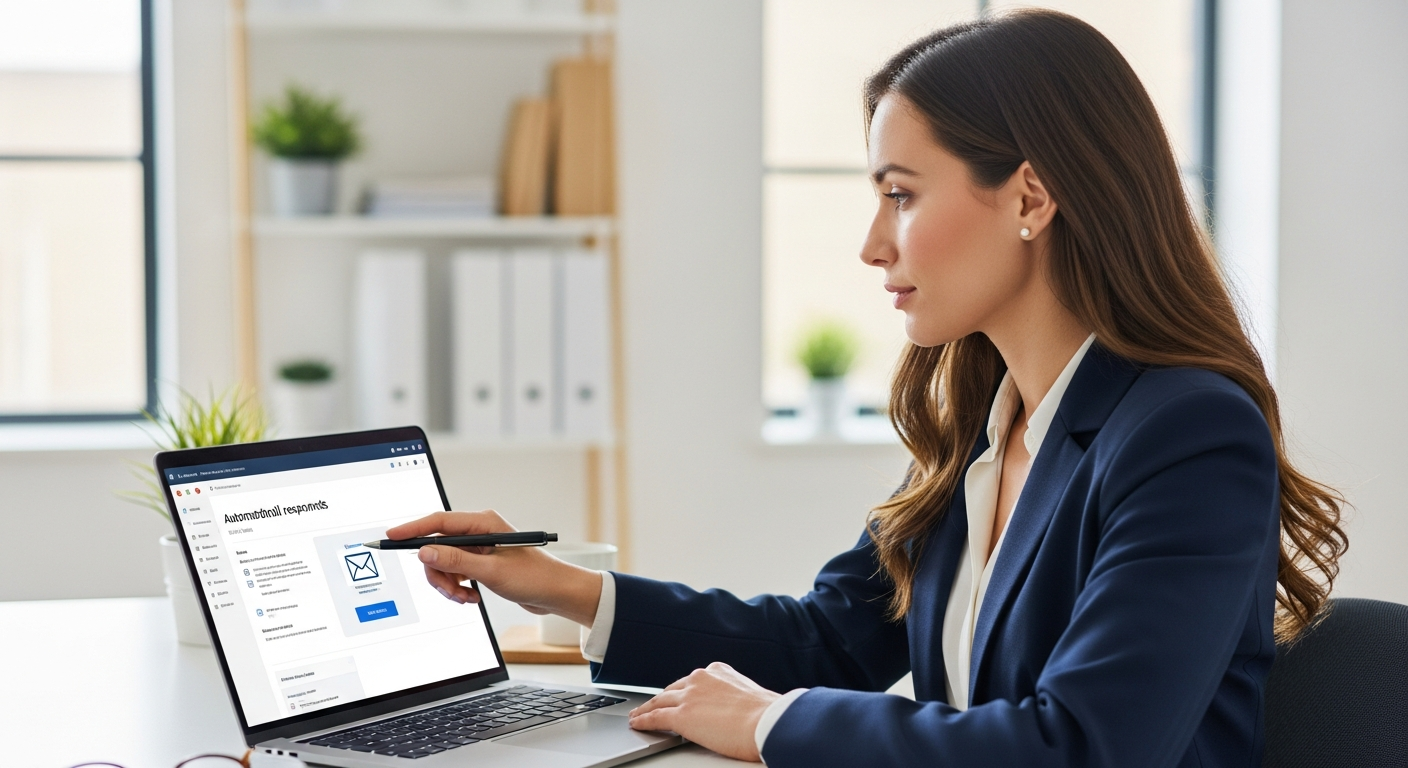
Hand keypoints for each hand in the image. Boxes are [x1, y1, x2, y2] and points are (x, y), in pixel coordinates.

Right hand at [385, 510, 601, 625]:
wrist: (555, 594)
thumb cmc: (534, 577)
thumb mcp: (491, 571)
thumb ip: (456, 561)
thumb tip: (425, 551)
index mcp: (483, 523)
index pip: (439, 522)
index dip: (413, 529)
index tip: (391, 536)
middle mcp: (479, 532)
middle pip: (437, 547)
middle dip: (439, 572)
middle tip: (451, 591)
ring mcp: (478, 548)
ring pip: (443, 564)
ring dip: (449, 585)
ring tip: (466, 597)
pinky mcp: (479, 564)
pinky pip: (454, 574)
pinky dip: (458, 588)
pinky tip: (473, 596)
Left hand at [627, 662, 780, 761]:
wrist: (768, 722)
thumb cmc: (767, 715)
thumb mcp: (749, 696)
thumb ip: (733, 699)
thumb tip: (732, 712)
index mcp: (718, 671)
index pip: (692, 681)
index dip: (681, 691)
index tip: (675, 696)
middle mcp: (700, 678)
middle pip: (672, 689)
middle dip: (660, 698)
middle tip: (649, 706)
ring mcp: (689, 696)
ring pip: (659, 701)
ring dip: (646, 709)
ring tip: (637, 715)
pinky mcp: (681, 716)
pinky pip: (655, 717)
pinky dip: (643, 721)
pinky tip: (637, 724)